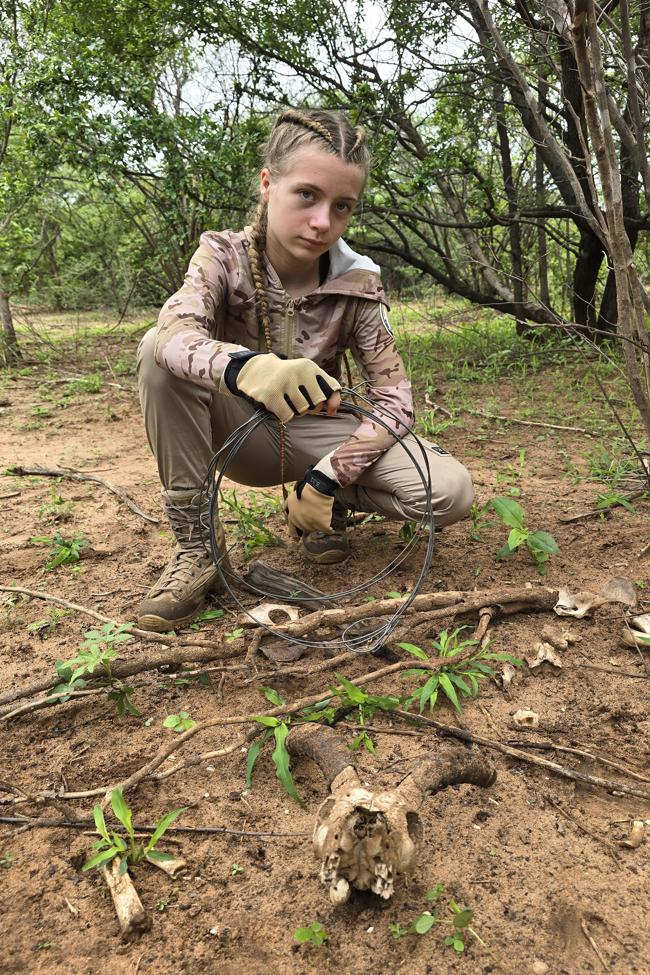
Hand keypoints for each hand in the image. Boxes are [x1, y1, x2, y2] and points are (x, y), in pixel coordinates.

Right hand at [224, 351, 340, 423]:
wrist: (255, 370)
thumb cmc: (288, 377)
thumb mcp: (308, 376)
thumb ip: (327, 389)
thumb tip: (334, 410)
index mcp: (309, 367)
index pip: (331, 391)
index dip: (327, 402)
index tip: (320, 404)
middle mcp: (298, 372)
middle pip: (317, 404)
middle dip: (311, 409)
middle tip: (300, 402)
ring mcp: (284, 382)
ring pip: (302, 411)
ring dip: (297, 412)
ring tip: (289, 402)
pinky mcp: (271, 394)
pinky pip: (288, 416)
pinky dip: (285, 416)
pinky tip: (280, 407)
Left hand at [284, 467, 336, 537]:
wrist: (316, 490)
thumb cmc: (303, 492)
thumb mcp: (290, 498)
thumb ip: (286, 505)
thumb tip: (283, 510)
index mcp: (292, 518)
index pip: (292, 530)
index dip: (295, 532)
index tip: (297, 537)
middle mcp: (301, 524)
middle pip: (306, 529)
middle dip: (309, 526)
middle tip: (314, 520)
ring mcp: (312, 526)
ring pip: (316, 529)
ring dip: (318, 526)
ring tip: (323, 521)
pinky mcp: (322, 525)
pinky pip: (327, 530)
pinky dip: (329, 530)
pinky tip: (331, 530)